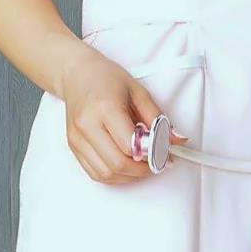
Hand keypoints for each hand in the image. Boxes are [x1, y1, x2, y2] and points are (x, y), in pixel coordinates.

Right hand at [57, 46, 188, 183]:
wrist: (77, 75)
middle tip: (155, 163)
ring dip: (129, 176)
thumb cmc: (107, 79)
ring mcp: (77, 138)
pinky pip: (95, 173)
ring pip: (106, 174)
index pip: (130, 145)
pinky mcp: (73, 147)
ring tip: (141, 164)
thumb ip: (158, 119)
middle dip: (142, 170)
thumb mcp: (139, 92)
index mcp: (105, 108)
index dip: (150, 155)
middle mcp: (87, 125)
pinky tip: (125, 166)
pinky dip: (114, 176)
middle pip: (117, 164)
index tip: (163, 154)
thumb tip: (177, 140)